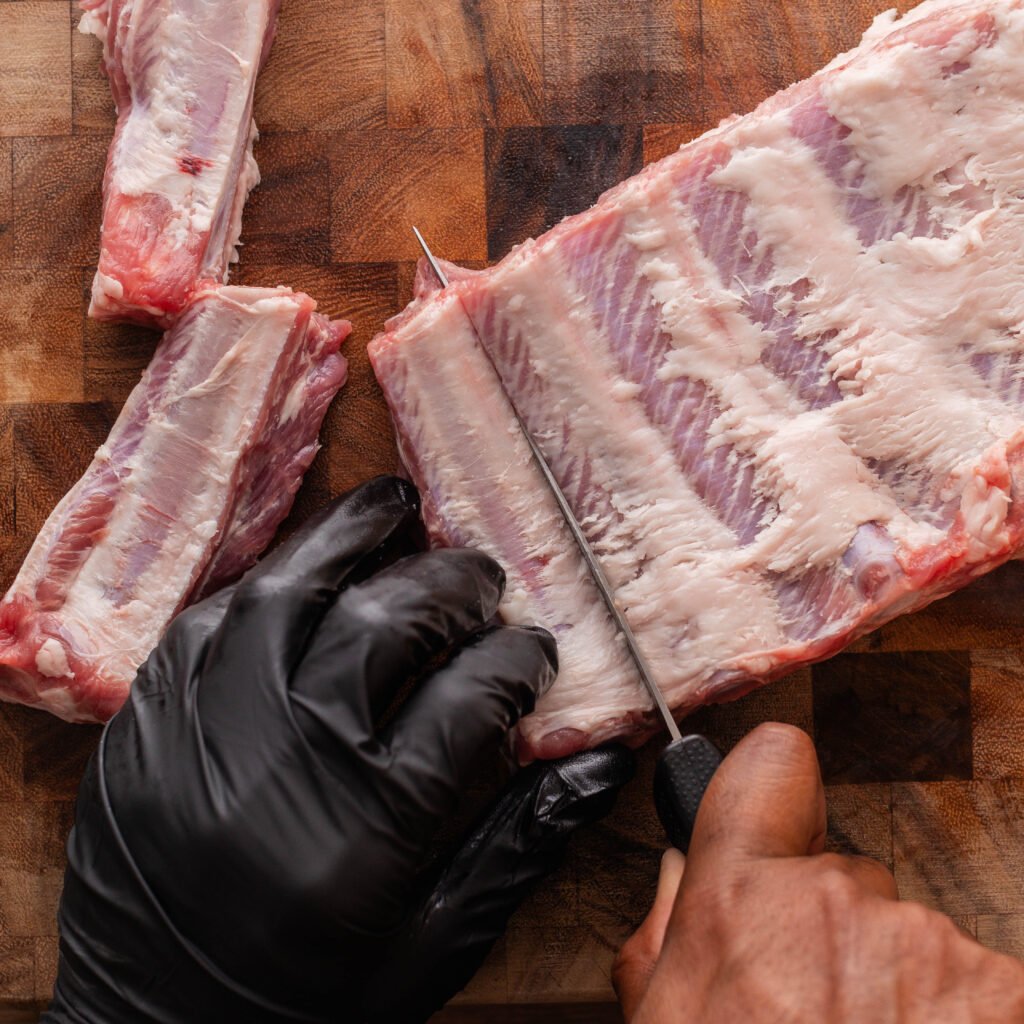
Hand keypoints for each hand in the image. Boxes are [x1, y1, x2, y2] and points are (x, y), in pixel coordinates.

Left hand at [44, 476, 633, 1023]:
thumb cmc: (311, 1004)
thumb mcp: (434, 947)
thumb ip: (520, 844)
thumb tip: (604, 763)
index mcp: (370, 824)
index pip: (469, 696)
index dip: (516, 660)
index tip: (534, 650)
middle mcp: (286, 760)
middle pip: (383, 624)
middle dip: (447, 586)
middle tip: (479, 578)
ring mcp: (203, 733)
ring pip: (286, 596)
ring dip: (348, 538)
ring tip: (395, 507)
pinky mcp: (144, 727)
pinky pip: (203, 623)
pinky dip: (262, 584)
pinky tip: (301, 569)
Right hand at [614, 723, 1023, 1022]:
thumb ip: (669, 933)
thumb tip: (685, 871)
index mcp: (740, 901)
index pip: (772, 764)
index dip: (776, 783)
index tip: (784, 811)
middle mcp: (839, 902)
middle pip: (846, 877)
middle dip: (833, 934)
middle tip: (816, 1014)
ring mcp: (932, 949)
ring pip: (911, 939)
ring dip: (897, 991)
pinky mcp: (1007, 994)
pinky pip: (979, 984)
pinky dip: (956, 1022)